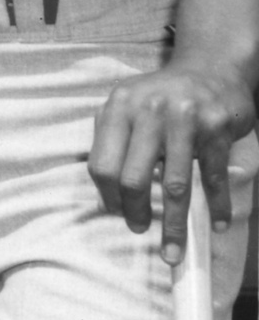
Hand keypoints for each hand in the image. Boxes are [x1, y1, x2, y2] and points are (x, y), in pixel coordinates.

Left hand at [89, 54, 255, 264]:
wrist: (212, 67)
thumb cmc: (162, 94)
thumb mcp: (127, 104)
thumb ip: (112, 137)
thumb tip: (105, 190)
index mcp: (119, 107)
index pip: (102, 163)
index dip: (106, 195)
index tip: (114, 213)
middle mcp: (148, 112)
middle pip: (133, 178)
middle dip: (135, 213)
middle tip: (139, 231)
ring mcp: (185, 122)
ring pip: (175, 186)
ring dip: (173, 225)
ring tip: (171, 251)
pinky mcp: (217, 131)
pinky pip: (214, 178)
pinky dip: (216, 206)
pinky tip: (217, 225)